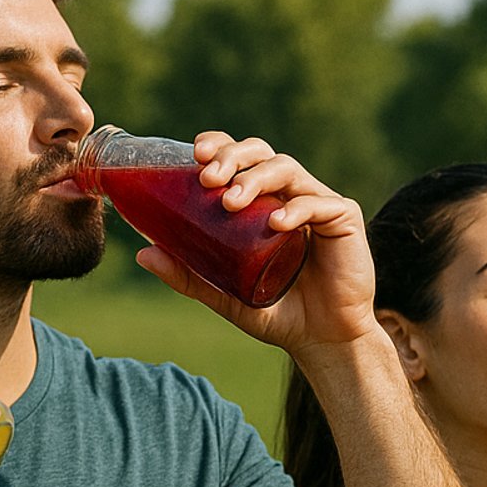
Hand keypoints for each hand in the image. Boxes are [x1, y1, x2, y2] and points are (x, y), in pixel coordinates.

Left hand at [134, 131, 374, 357]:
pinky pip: (318, 202)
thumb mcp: (224, 294)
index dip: (220, 145)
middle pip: (261, 152)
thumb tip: (142, 253)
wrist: (322, 341)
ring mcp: (318, 202)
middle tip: (207, 178)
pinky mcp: (344, 218)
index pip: (241, 158)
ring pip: (286, 169)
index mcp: (263, 201)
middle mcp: (290, 194)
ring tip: (230, 202)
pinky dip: (294, 209)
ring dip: (255, 179)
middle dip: (232, 157)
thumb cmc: (275, 313)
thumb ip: (188, 275)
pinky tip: (275, 223)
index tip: (195, 154)